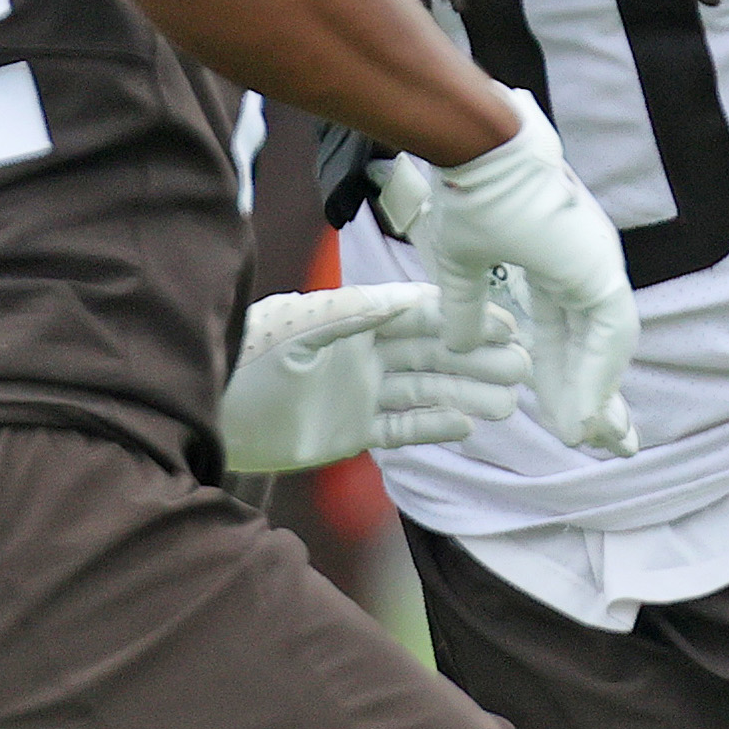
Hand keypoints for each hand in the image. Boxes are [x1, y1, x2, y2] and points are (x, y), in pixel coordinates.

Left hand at [222, 284, 529, 472]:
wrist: (205, 415)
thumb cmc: (241, 361)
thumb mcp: (293, 331)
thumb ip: (346, 315)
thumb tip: (401, 298)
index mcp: (349, 318)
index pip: (416, 314)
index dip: (459, 318)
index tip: (502, 321)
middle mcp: (360, 351)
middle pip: (430, 352)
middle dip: (476, 357)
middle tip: (523, 364)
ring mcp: (358, 390)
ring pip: (424, 389)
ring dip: (466, 393)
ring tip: (508, 401)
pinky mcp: (351, 429)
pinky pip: (401, 427)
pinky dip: (433, 426)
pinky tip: (468, 425)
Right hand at [381, 93, 639, 456]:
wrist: (474, 148)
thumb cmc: (467, 189)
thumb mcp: (461, 264)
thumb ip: (467, 307)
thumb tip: (459, 344)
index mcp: (557, 262)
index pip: (567, 334)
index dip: (566, 379)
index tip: (570, 422)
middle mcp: (584, 265)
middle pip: (595, 347)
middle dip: (599, 398)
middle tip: (611, 445)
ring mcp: (595, 265)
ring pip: (606, 349)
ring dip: (599, 397)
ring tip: (598, 442)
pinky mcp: (597, 269)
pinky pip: (606, 337)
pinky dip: (596, 380)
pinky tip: (585, 418)